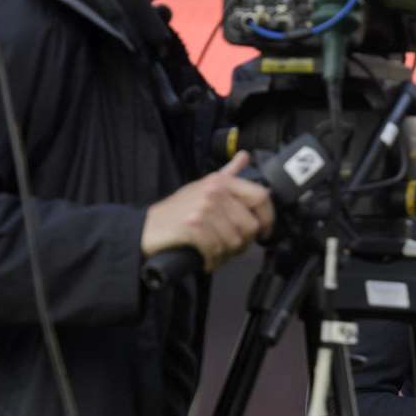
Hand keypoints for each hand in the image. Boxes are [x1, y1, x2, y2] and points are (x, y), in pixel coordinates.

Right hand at [141, 152, 274, 271]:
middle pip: (251, 226)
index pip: (261, 196)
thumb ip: (228, 173)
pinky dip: (213, 260)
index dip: (268, 218)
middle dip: (243, 242)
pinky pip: (217, 250)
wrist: (146, 227)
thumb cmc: (178, 210)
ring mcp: (204, 209)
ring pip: (235, 241)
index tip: (264, 231)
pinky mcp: (194, 227)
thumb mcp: (203, 186)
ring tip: (213, 249)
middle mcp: (214, 192)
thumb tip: (245, 156)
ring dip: (226, 253)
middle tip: (228, 245)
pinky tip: (205, 257)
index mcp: (221, 181)